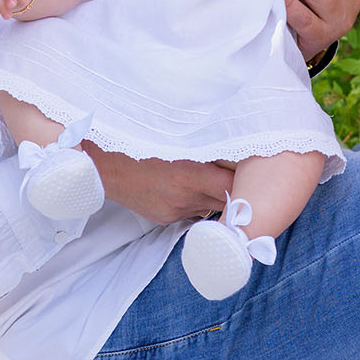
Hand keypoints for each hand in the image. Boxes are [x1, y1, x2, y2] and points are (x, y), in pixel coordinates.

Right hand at [85, 147, 233, 223]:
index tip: (254, 172)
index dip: (247, 180)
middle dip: (237, 191)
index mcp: (190, 176)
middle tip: (247, 180)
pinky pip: (193, 213)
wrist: (106, 167)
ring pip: (211, 209)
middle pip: (226, 201)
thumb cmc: (141, 145)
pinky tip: (191, 190)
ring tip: (219, 184)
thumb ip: (206, 148)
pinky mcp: (167, 219)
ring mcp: (176, 211)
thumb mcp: (177, 140)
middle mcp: (186, 198)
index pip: (234, 185)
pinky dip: (198, 203)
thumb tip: (232, 150)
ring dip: (218, 198)